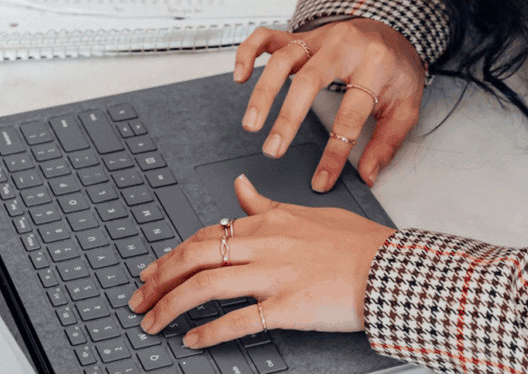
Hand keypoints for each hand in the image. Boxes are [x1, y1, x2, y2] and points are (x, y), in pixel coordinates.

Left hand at [128, 175, 395, 348]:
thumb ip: (266, 204)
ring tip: (151, 321)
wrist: (388, 268)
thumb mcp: (306, 213)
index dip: (172, 255)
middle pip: (194, 256)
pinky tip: (192, 340)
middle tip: (138, 297)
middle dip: (159, 278)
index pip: (205, 235)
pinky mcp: (287, 307)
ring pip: (206, 284)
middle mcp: (264, 245)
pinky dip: (209, 331)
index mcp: (266, 223)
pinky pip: (238, 319)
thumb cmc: (354, 243)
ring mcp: (274, 276)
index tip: (153, 270)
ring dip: (171, 305)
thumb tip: (240, 187)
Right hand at [234, 19, 425, 191]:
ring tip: (252, 123)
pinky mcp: (302, 36)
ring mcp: (319, 38)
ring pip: (283, 59)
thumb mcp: (406, 107)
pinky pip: (268, 36)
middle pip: (309, 80)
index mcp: (375, 65)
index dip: (335, 152)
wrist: (395, 32)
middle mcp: (344, 46)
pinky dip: (248, 53)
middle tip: (272, 149)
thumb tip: (367, 175)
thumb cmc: (397, 70)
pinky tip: (241, 76)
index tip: (321, 179)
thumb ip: (387, 142)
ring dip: (263, 92)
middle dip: (288, 117)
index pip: (350, 114)